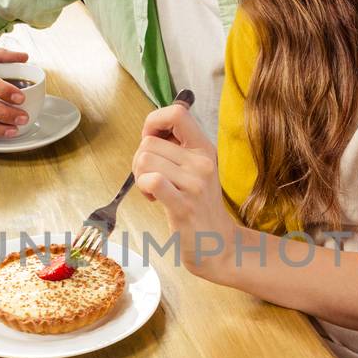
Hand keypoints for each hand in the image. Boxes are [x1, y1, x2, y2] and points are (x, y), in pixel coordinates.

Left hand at [132, 102, 230, 275]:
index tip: (151, 141)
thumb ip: (177, 147)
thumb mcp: (196, 169)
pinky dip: (144, 187)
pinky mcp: (183, 206)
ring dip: (140, 176)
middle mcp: (202, 162)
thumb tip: (151, 128)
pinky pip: (153, 181)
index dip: (154, 122)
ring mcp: (194, 184)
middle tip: (151, 179)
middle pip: (149, 142)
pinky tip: (153, 198)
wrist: (218, 245)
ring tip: (154, 190)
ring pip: (144, 160)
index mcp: (204, 148)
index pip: (177, 113)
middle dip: (139, 160)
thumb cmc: (199, 205)